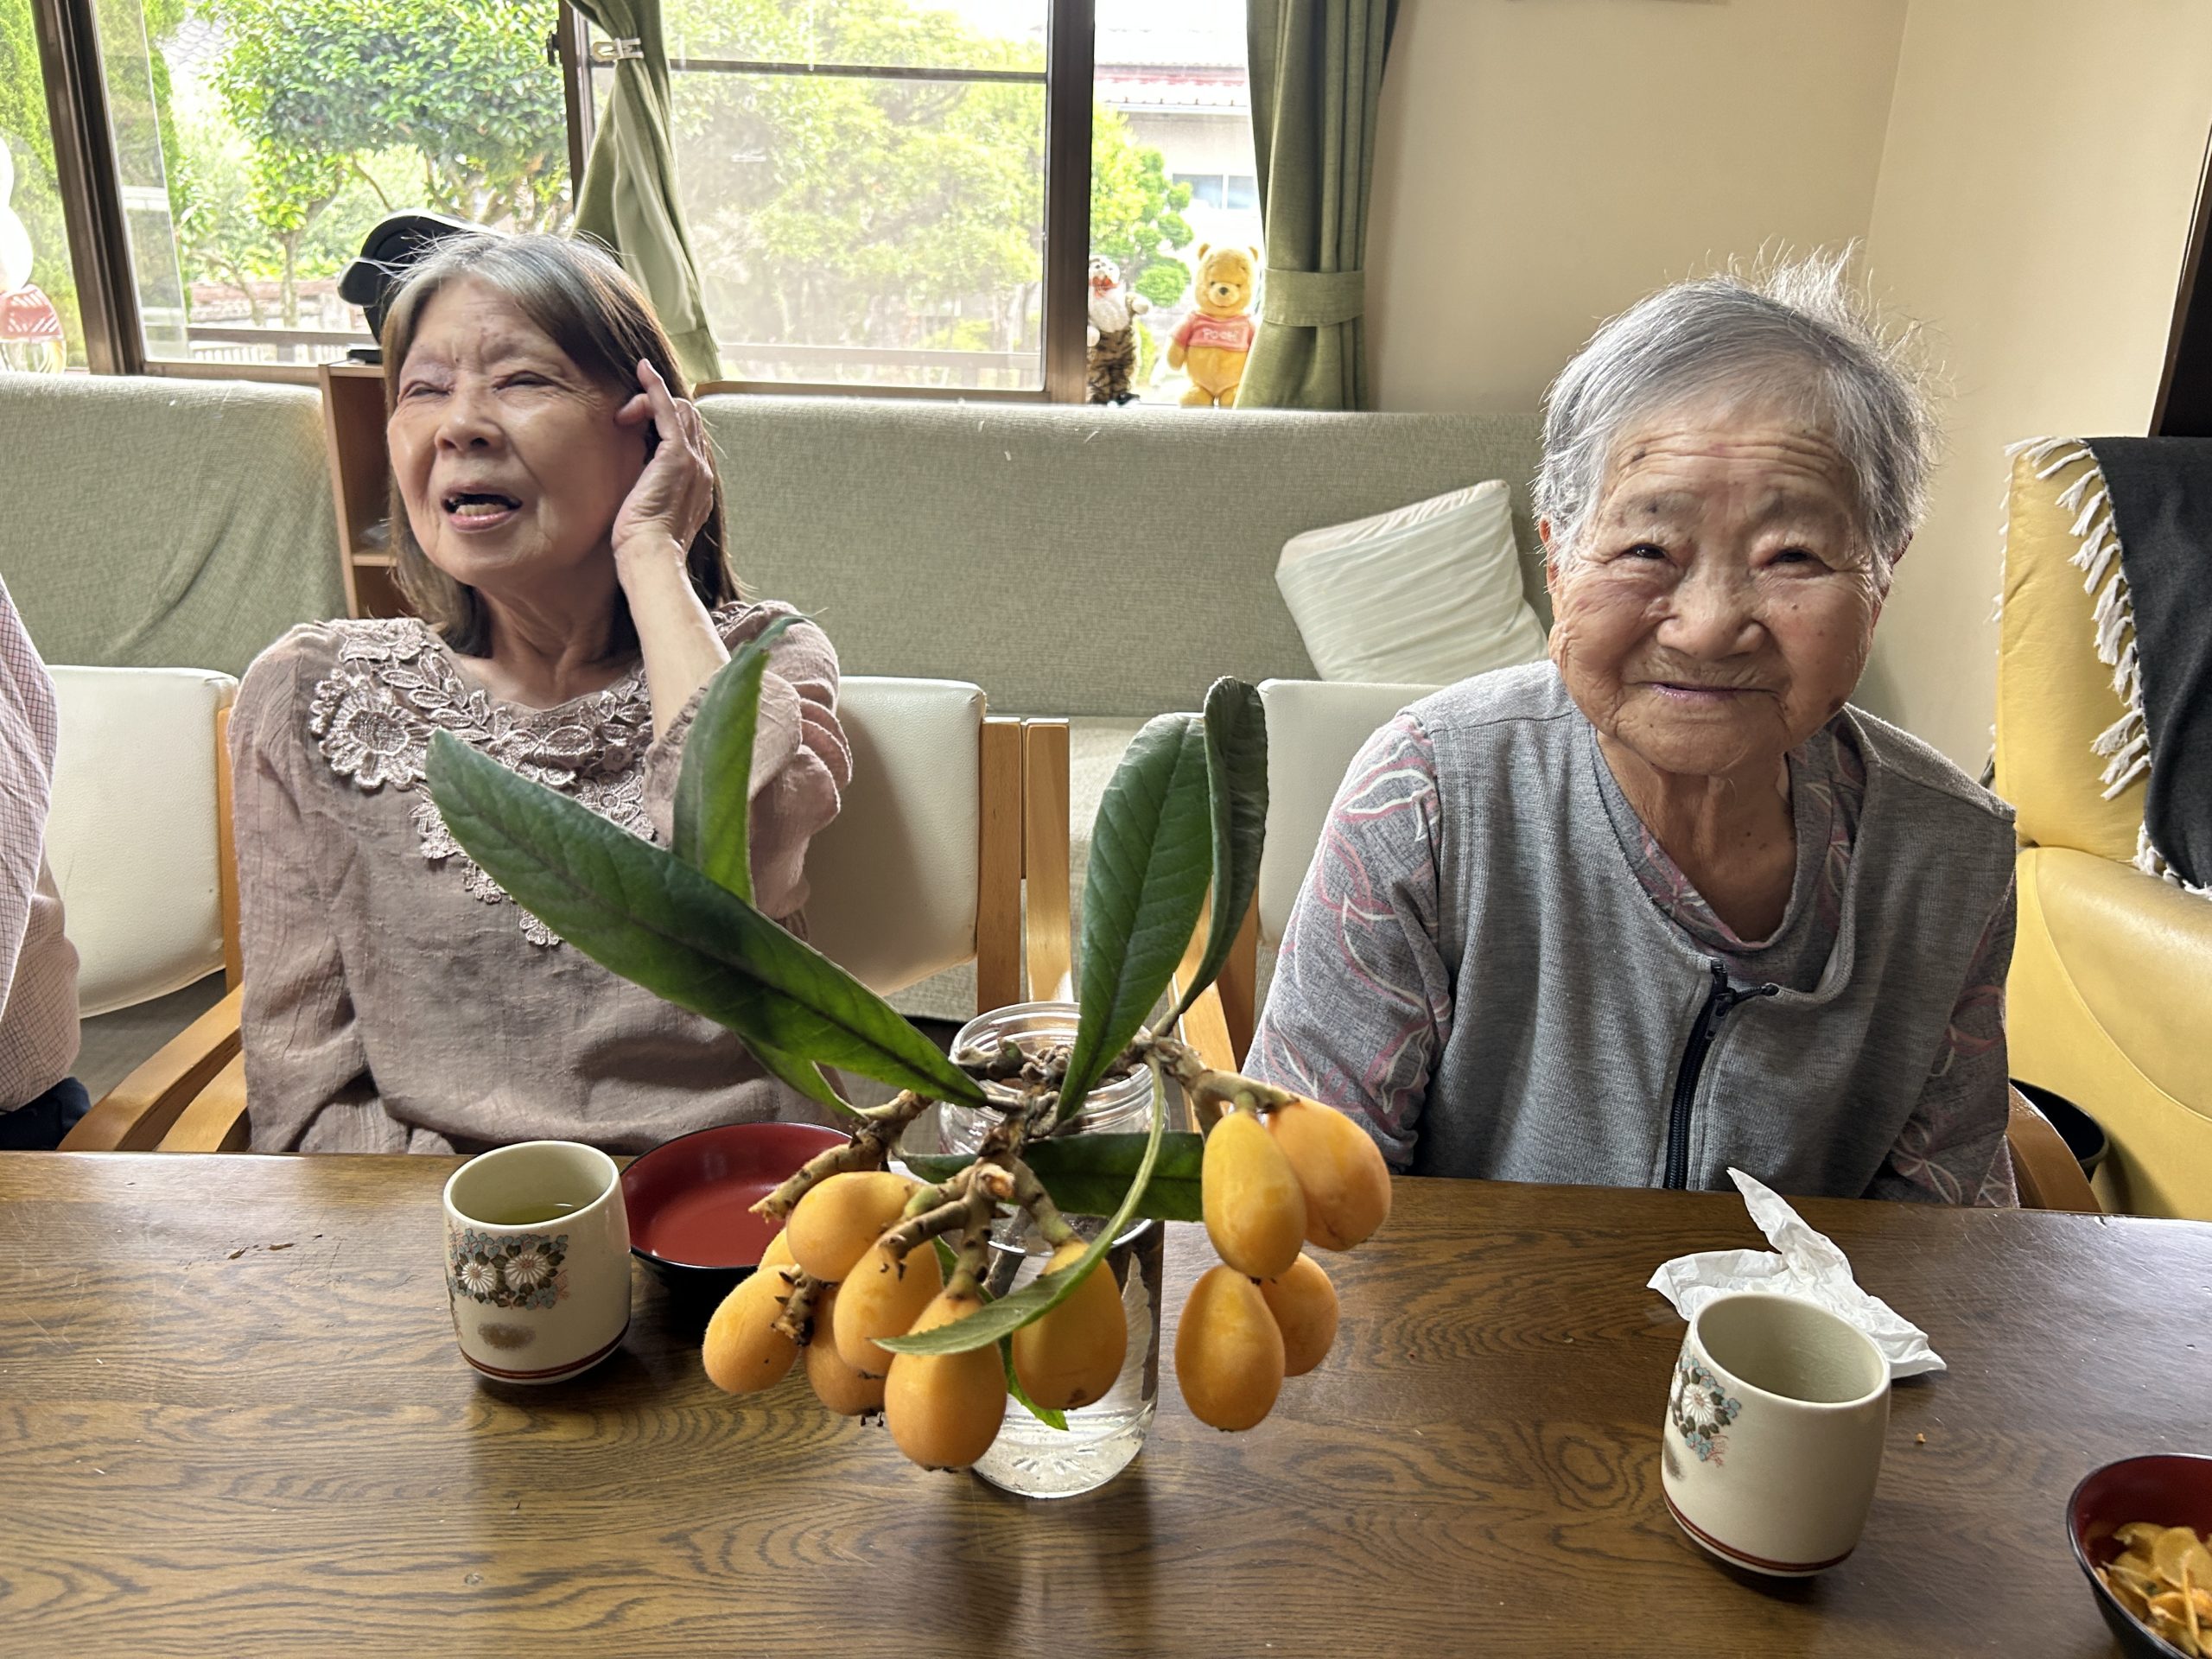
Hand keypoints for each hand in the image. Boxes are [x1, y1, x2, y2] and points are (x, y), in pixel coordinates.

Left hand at [611, 358, 715, 564]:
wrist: (651, 557)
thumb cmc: (643, 547)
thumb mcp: (649, 518)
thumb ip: (650, 498)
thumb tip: (636, 492)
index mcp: (697, 487)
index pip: (689, 442)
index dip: (667, 426)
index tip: (639, 425)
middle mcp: (701, 471)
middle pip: (689, 422)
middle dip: (659, 412)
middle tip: (628, 419)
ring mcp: (692, 461)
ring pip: (681, 411)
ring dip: (651, 402)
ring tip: (625, 414)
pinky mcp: (676, 454)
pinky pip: (668, 408)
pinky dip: (655, 387)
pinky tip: (642, 371)